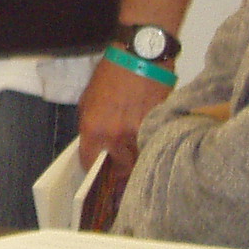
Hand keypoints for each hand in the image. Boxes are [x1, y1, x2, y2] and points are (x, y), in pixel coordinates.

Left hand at [75, 54, 170, 227]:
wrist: (140, 54)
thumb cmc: (110, 74)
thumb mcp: (88, 100)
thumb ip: (91, 127)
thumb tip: (95, 147)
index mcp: (94, 129)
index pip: (91, 164)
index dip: (93, 173)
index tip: (96, 179)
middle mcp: (117, 136)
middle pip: (120, 171)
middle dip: (120, 181)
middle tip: (119, 193)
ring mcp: (140, 133)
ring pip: (139, 163)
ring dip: (138, 170)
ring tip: (138, 180)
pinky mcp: (159, 127)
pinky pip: (154, 147)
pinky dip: (152, 151)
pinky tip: (153, 155)